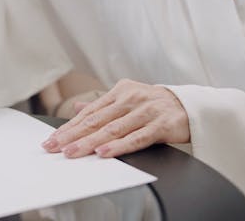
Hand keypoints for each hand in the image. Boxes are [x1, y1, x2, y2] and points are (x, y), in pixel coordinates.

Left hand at [41, 79, 189, 157]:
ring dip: (90, 142)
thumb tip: (77, 107)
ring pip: (113, 129)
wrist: (191, 105)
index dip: (70, 126)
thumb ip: (103, 105)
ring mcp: (146, 111)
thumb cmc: (155, 105)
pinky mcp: (161, 125)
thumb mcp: (128, 98)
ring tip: (72, 151)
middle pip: (96, 120)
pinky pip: (136, 138)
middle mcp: (131, 99)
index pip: (89, 112)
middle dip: (72, 135)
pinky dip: (119, 146)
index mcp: (120, 92)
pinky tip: (103, 152)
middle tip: (54, 146)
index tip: (53, 138)